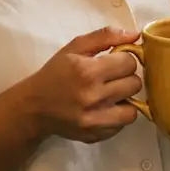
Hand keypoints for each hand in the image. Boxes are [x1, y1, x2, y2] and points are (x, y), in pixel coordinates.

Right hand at [23, 26, 142, 143]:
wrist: (33, 107)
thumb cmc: (56, 73)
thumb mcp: (75, 47)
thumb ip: (106, 36)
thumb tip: (135, 35)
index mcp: (87, 71)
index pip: (129, 63)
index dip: (124, 59)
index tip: (114, 61)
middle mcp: (93, 97)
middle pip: (134, 84)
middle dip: (126, 78)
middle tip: (112, 77)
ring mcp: (94, 120)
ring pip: (133, 110)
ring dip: (125, 100)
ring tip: (112, 94)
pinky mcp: (94, 135)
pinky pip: (122, 126)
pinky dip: (117, 116)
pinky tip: (105, 108)